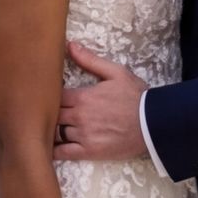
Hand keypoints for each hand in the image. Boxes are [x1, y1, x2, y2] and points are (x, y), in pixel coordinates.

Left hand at [55, 42, 149, 160]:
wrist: (153, 123)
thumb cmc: (136, 96)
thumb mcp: (116, 72)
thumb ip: (90, 60)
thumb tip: (68, 45)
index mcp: (83, 96)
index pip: (55, 95)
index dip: (49, 94)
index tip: (47, 94)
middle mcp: (80, 116)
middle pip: (51, 114)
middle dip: (47, 112)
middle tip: (44, 111)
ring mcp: (83, 135)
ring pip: (55, 132)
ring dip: (51, 129)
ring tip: (46, 127)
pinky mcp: (89, 151)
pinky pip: (63, 153)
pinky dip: (52, 151)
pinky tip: (47, 148)